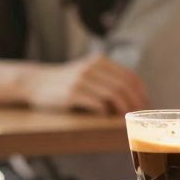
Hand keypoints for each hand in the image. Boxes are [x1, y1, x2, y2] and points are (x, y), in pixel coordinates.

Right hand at [24, 53, 149, 114]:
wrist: (35, 82)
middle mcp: (92, 68)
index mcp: (100, 61)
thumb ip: (107, 78)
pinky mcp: (71, 94)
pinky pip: (96, 103)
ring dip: (123, 108)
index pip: (129, 76)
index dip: (140, 92)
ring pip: (113, 94)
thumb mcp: (87, 71)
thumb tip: (134, 97)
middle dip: (135, 102)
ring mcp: (81, 80)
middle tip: (138, 115)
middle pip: (123, 86)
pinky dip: (105, 111)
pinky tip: (106, 117)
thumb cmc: (66, 82)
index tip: (145, 104)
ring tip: (125, 118)